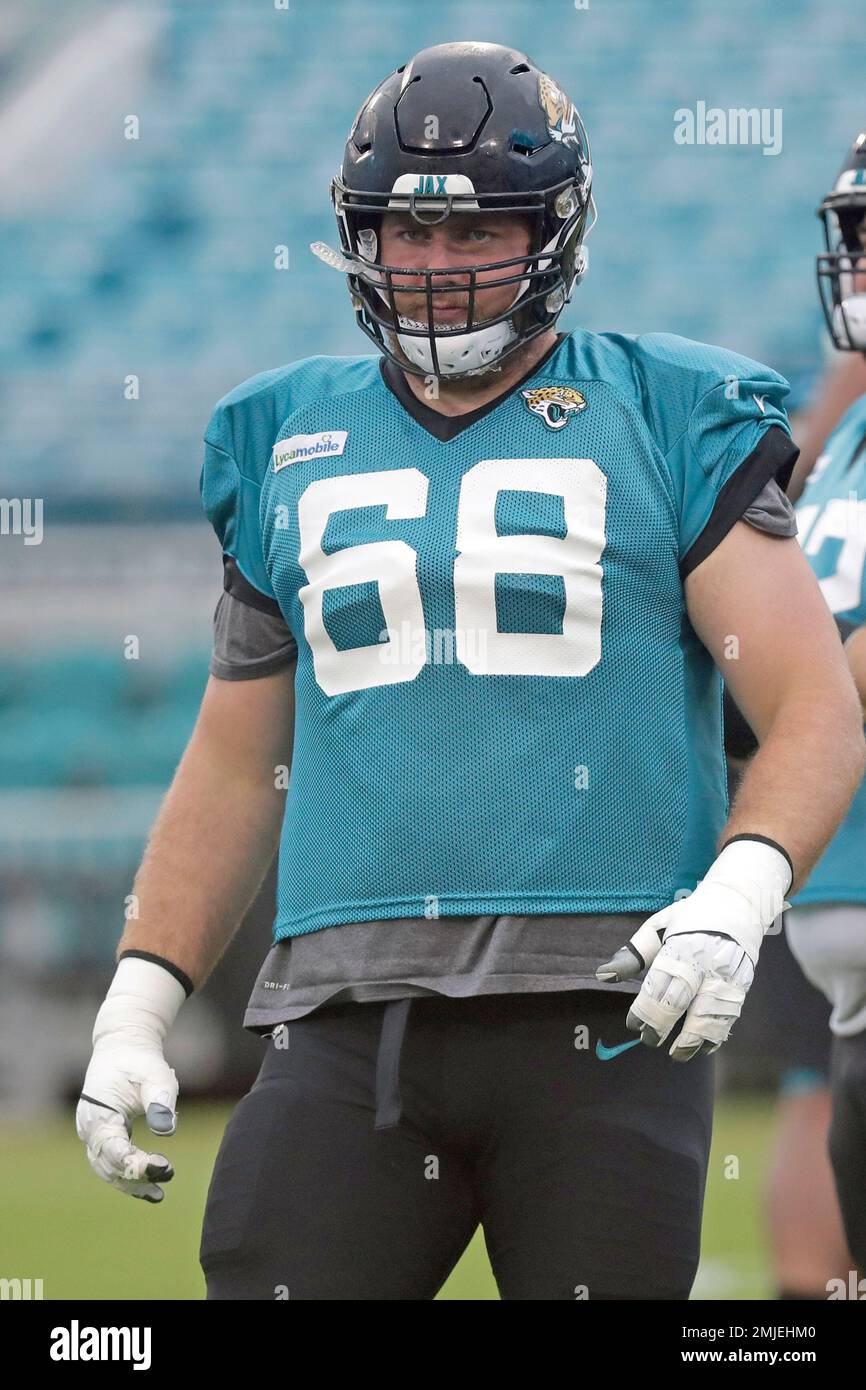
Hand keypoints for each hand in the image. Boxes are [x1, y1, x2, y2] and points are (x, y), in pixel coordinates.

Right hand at [76, 957, 186, 1200]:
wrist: (124, 1047)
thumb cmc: (140, 1061)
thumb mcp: (156, 1076)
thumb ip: (161, 1101)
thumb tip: (167, 1131)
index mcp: (98, 1113)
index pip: (114, 1150)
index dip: (136, 1163)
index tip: (164, 1167)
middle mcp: (90, 1128)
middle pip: (108, 1165)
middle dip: (135, 1177)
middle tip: (166, 1178)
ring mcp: (94, 1134)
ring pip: (108, 1169)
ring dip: (131, 1183)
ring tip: (158, 1195)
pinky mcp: (104, 1137)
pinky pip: (112, 1163)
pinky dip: (128, 1176)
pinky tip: (150, 1188)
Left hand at [596, 838, 790, 1060]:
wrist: (739, 904)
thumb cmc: (691, 917)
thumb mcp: (658, 926)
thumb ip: (634, 954)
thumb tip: (604, 975)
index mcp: (680, 945)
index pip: (659, 984)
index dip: (645, 1008)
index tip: (632, 1024)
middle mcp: (705, 961)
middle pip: (682, 1001)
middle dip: (662, 1025)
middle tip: (649, 1040)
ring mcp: (728, 974)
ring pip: (710, 1014)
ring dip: (693, 1040)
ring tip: (678, 1054)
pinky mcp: (743, 983)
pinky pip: (729, 1014)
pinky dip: (716, 1034)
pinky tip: (703, 1047)